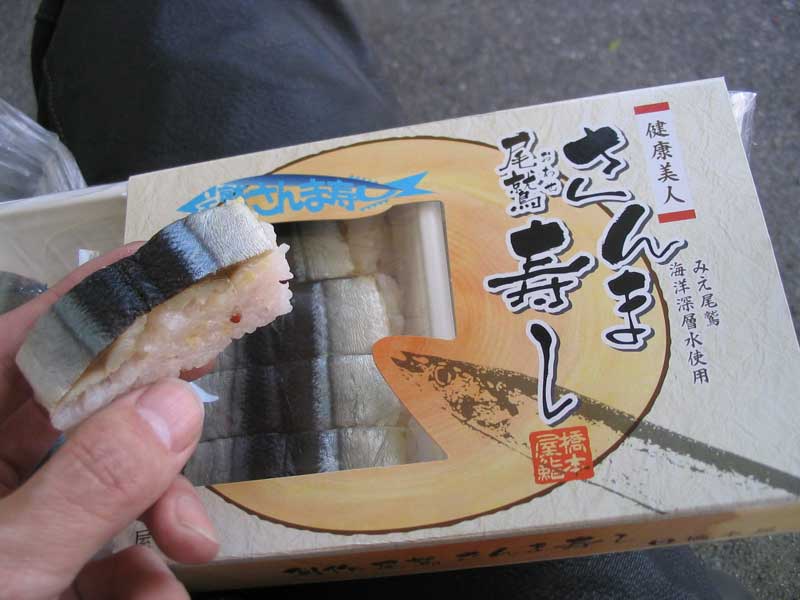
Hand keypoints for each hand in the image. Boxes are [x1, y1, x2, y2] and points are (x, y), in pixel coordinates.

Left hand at [0, 246, 218, 598]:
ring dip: (153, 509)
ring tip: (190, 550)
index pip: (21, 339)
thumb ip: (90, 485)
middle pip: (72, 402)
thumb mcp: (6, 570)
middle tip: (204, 388)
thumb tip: (177, 403)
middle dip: (146, 414)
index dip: (95, 293)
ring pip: (94, 477)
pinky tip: (153, 596)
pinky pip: (92, 542)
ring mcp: (5, 515)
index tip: (168, 264)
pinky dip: (132, 567)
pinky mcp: (30, 560)